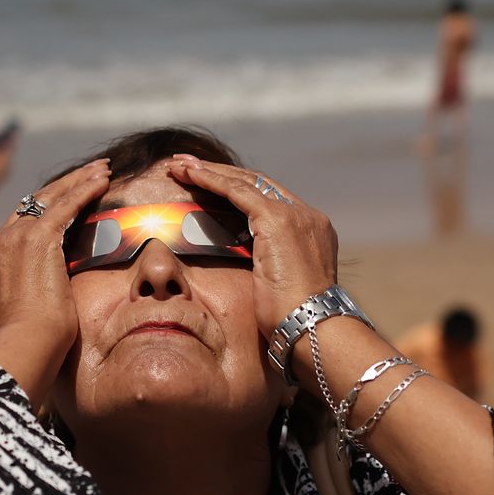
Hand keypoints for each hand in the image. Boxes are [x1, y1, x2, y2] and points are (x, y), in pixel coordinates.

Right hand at [0, 158, 108, 402]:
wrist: (23, 349)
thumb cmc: (30, 347)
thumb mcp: (23, 316)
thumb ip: (28, 297)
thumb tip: (47, 300)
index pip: (16, 229)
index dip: (42, 213)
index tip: (64, 205)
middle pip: (30, 206)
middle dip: (60, 189)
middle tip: (86, 176)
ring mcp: (12, 240)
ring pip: (48, 198)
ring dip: (77, 181)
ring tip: (101, 170)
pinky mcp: (36, 239)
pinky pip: (65, 204)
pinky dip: (85, 188)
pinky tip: (104, 178)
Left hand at [165, 156, 337, 338]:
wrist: (314, 328)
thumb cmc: (296, 323)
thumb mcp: (283, 288)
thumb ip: (271, 269)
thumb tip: (252, 274)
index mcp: (312, 231)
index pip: (270, 199)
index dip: (238, 190)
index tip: (211, 187)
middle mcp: (307, 216)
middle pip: (257, 184)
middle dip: (220, 174)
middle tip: (188, 167)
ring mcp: (295, 215)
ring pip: (244, 182)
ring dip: (208, 172)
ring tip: (178, 166)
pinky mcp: (277, 220)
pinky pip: (236, 190)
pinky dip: (210, 180)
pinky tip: (188, 174)